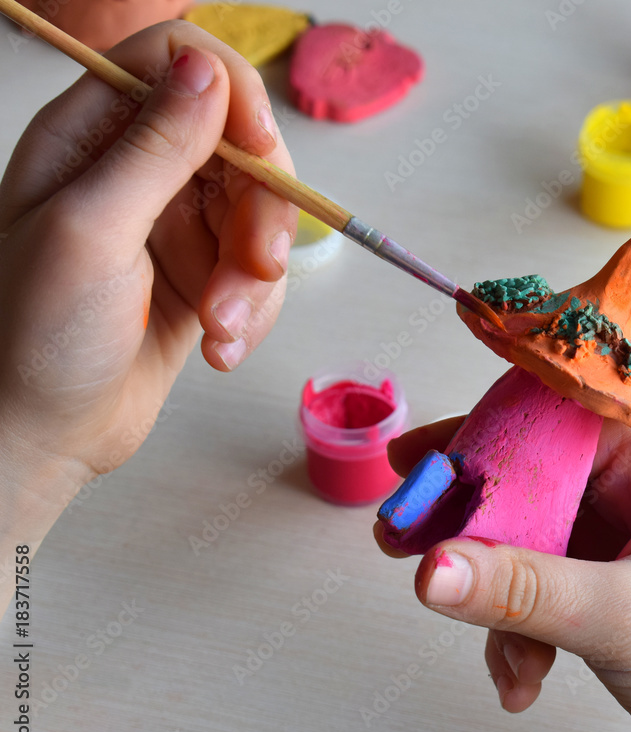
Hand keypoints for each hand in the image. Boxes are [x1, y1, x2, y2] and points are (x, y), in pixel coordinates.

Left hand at [0, 21, 294, 516]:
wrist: (39, 434)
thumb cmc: (34, 334)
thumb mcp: (90, 231)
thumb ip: (153, 149)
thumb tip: (206, 69)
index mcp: (91, 136)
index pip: (180, 63)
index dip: (232, 95)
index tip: (259, 152)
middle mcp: (138, 171)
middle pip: (240, 146)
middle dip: (261, 211)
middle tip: (256, 266)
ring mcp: (174, 225)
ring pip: (260, 215)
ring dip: (257, 279)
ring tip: (223, 328)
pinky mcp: (203, 276)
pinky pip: (260, 273)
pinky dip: (254, 312)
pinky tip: (220, 348)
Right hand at [375, 418, 630, 731]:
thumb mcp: (626, 617)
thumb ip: (523, 589)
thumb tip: (435, 566)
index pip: (559, 424)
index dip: (486, 435)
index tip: (422, 459)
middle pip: (532, 485)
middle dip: (474, 525)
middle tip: (408, 539)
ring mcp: (626, 545)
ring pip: (528, 544)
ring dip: (499, 597)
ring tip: (502, 653)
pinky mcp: (611, 591)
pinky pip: (540, 591)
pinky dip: (520, 632)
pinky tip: (524, 676)